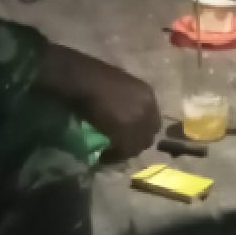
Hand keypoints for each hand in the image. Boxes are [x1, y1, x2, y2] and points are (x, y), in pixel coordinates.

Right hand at [39, 44, 160, 158]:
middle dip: (135, 144)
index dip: (141, 132)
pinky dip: (113, 156)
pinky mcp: (124, 132)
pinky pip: (123, 151)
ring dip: (124, 152)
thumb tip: (125, 119)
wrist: (82, 79)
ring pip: (136, 146)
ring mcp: (137, 121)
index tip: (129, 137)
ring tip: (110, 155)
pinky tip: (103, 156)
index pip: (153, 122)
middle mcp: (147, 108)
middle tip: (120, 148)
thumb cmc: (95, 77)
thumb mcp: (121, 87)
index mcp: (148, 95)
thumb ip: (130, 103)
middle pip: (148, 137)